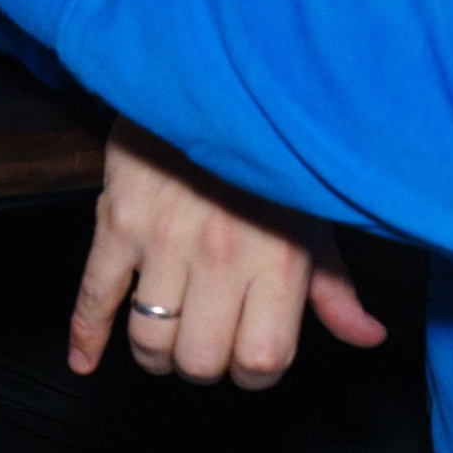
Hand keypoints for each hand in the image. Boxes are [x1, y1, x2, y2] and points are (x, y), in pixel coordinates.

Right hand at [71, 122, 385, 385]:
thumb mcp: (312, 215)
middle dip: (201, 368)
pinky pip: (95, 294)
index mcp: (277, 259)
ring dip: (155, 355)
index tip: (248, 358)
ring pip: (149, 339)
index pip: (262, 360)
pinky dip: (85, 335)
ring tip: (164, 341)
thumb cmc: (265, 154)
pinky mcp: (117, 220)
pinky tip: (85, 359)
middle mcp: (220, 255)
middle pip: (200, 360)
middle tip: (203, 347)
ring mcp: (163, 239)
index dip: (254, 374)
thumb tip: (368, 337)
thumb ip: (334, 285)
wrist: (205, 78)